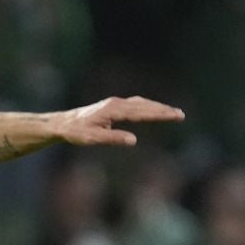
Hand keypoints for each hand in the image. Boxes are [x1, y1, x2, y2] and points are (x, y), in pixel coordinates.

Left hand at [46, 97, 184, 146]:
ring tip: (172, 113)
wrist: (62, 123)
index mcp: (114, 110)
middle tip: (181, 115)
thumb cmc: (76, 132)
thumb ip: (113, 139)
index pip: (142, 112)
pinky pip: (135, 105)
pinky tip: (152, 110)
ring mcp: (115, 104)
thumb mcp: (92, 139)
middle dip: (163, 110)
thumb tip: (133, 141)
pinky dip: (147, 107)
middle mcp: (116, 104)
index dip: (159, 114)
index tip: (175, 115)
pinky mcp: (113, 106)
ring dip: (157, 107)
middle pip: (144, 106)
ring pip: (141, 103)